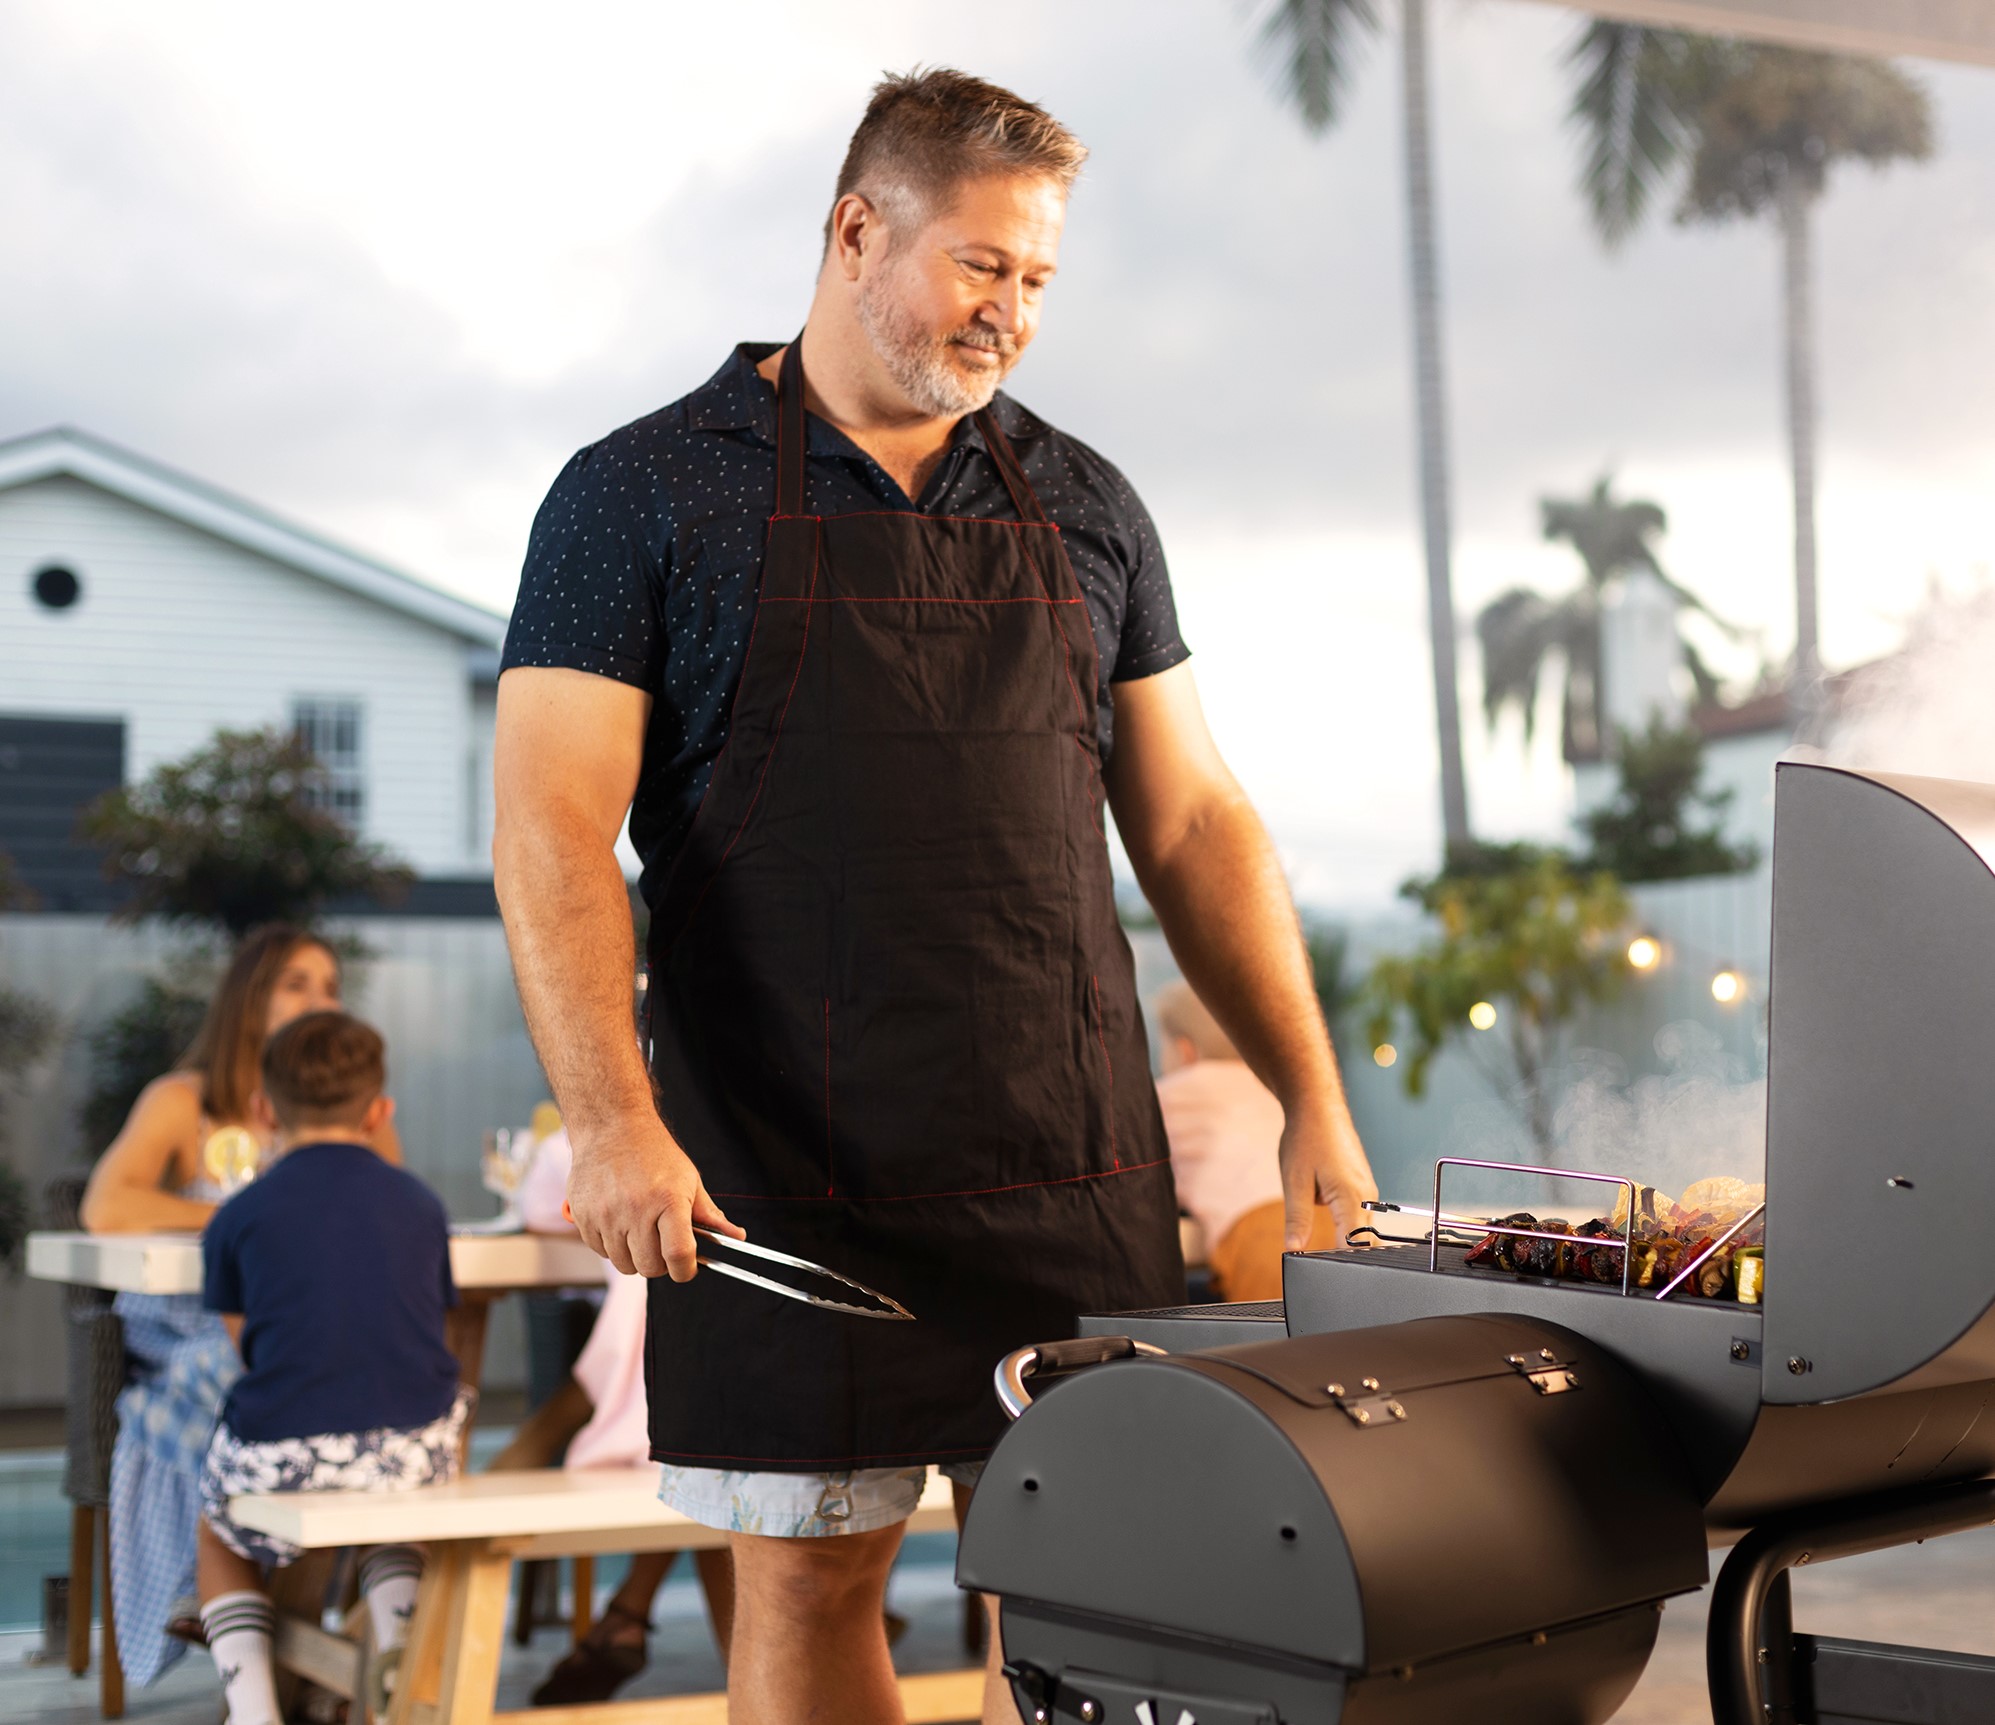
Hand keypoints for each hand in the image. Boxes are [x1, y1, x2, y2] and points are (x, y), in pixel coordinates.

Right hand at [564, 1111, 743, 1279]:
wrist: (611, 1127)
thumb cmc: (653, 1153)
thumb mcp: (689, 1179)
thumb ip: (710, 1214)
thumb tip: (737, 1236)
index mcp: (667, 1200)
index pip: (678, 1255)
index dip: (686, 1270)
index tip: (687, 1268)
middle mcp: (635, 1209)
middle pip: (650, 1267)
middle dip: (661, 1264)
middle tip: (663, 1245)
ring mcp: (605, 1215)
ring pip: (624, 1265)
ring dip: (635, 1256)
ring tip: (640, 1230)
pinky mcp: (583, 1217)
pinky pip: (601, 1252)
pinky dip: (612, 1246)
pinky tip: (619, 1223)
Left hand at [1278, 1095, 1378, 1252]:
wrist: (1317, 1107)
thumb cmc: (1306, 1139)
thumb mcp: (1294, 1182)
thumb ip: (1298, 1219)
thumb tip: (1295, 1250)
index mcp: (1353, 1198)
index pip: (1356, 1247)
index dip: (1340, 1263)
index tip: (1325, 1273)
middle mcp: (1367, 1197)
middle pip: (1363, 1242)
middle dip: (1344, 1255)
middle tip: (1320, 1265)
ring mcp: (1367, 1191)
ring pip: (1361, 1228)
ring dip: (1343, 1237)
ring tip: (1323, 1242)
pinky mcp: (1362, 1187)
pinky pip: (1357, 1215)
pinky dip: (1343, 1222)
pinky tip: (1326, 1214)